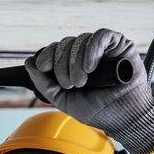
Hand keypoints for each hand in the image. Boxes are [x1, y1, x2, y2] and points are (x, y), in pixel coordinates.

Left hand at [25, 29, 153, 153]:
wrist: (124, 117)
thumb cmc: (98, 110)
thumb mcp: (64, 100)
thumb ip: (45, 84)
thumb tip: (29, 63)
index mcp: (73, 65)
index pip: (55, 49)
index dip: (47, 55)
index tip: (42, 67)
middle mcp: (86, 54)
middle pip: (65, 44)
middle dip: (61, 64)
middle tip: (70, 84)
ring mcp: (103, 48)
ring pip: (80, 40)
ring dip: (76, 61)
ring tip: (81, 81)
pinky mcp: (119, 44)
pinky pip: (100, 36)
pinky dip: (91, 49)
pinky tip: (89, 66)